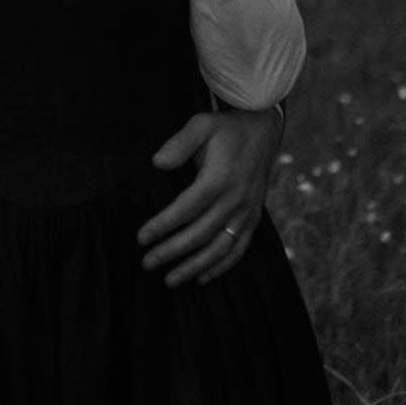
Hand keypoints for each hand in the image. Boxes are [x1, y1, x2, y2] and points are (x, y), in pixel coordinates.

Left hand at [138, 105, 281, 286]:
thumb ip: (179, 143)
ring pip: (220, 248)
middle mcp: (236, 199)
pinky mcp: (254, 217)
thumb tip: (157, 163)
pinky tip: (202, 277)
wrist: (264, 130)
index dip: (162, 225)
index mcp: (220, 178)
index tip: (141, 237)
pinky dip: (221, 266)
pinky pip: (239, 248)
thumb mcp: (202, 125)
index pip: (186, 209)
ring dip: (195, 266)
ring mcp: (247, 211)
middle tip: (147, 263)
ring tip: (170, 279)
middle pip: (200, 234)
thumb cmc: (226, 128)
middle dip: (172, 251)